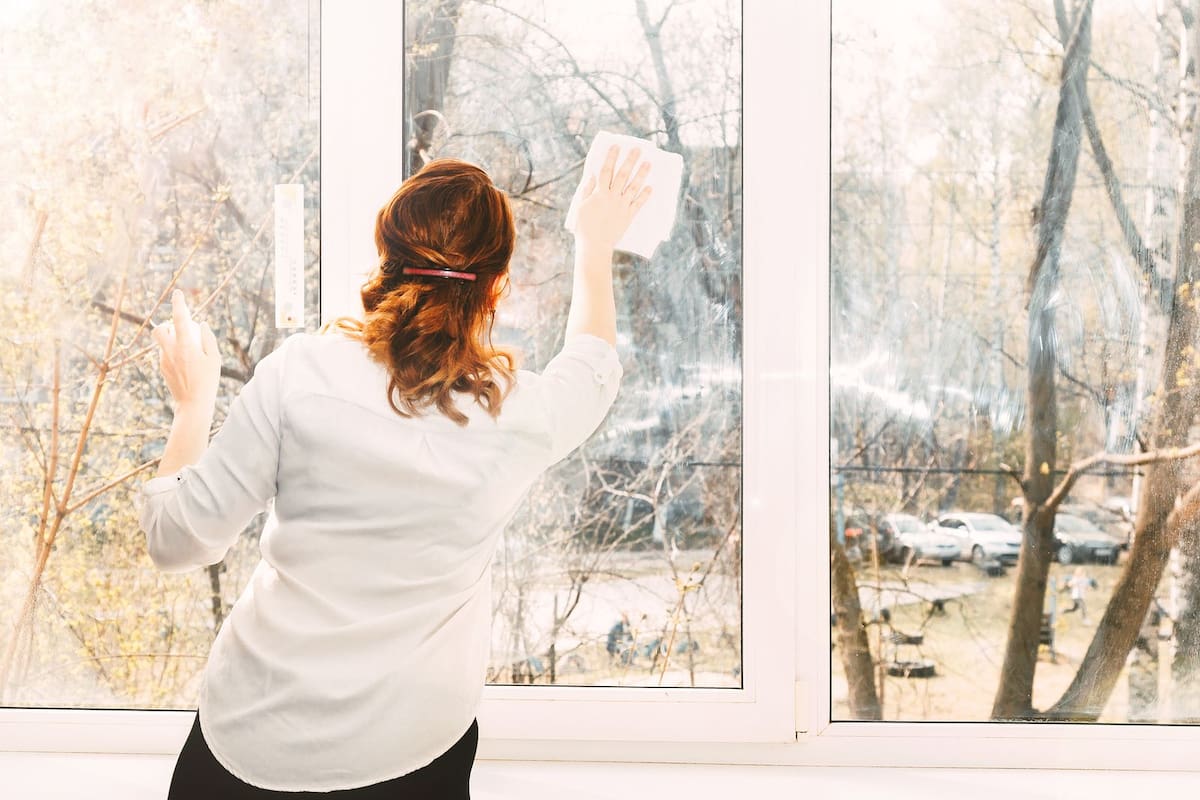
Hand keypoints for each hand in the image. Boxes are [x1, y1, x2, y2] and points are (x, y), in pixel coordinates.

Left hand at [152, 290, 220, 407]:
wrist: (193, 404)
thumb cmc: (208, 381)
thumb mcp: (214, 358)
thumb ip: (207, 338)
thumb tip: (200, 324)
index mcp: (185, 346)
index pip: (179, 319)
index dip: (178, 304)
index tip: (178, 293)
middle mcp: (171, 351)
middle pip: (160, 329)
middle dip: (167, 324)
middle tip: (180, 329)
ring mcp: (164, 360)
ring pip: (162, 342)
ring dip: (171, 339)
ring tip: (186, 349)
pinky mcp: (162, 368)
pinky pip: (165, 353)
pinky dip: (173, 352)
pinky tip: (186, 364)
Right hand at [574, 144, 652, 250]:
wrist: (594, 245)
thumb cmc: (584, 227)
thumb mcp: (580, 206)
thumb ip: (586, 190)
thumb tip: (592, 176)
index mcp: (599, 193)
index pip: (606, 171)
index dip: (611, 158)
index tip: (616, 146)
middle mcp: (612, 197)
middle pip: (622, 175)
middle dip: (630, 161)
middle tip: (638, 149)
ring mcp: (621, 206)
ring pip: (633, 187)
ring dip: (641, 174)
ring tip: (648, 163)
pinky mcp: (628, 216)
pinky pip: (638, 204)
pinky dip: (645, 196)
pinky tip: (651, 187)